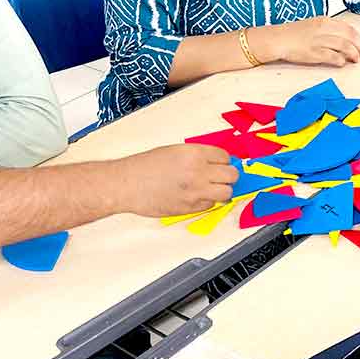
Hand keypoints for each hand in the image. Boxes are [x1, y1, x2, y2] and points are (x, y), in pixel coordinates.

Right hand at [119, 144, 238, 216]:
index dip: (224, 161)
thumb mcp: (175, 151)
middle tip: (222, 177)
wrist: (128, 184)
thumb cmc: (145, 166)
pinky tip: (196, 196)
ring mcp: (196, 191)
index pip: (225, 157)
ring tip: (212, 188)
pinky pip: (210, 205)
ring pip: (226, 193)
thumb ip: (197, 156)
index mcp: (195, 154)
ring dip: (222, 190)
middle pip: (231, 175)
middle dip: (229, 176)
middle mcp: (199, 172)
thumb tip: (214, 162)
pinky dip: (207, 201)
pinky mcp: (190, 207)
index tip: (222, 164)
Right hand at [274, 16, 359, 65]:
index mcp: (325, 21)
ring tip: (356, 60)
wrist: (278, 39)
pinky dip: (341, 60)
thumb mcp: (314, 25)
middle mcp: (323, 29)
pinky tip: (343, 63)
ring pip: (345, 46)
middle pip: (350, 37)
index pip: (349, 28)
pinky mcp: (314, 53)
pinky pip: (333, 57)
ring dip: (354, 54)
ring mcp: (319, 41)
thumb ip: (330, 31)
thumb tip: (345, 40)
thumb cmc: (294, 34)